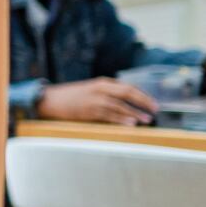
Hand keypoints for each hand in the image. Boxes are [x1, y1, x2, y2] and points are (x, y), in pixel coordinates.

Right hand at [36, 77, 157, 125]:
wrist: (49, 100)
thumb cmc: (71, 97)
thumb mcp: (90, 91)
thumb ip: (107, 94)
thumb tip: (126, 104)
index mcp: (102, 83)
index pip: (128, 87)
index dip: (143, 95)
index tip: (153, 103)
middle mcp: (100, 88)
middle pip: (128, 92)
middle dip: (144, 101)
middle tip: (156, 109)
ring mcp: (94, 99)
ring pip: (121, 105)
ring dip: (136, 113)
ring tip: (148, 119)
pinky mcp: (89, 110)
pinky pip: (109, 114)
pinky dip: (121, 118)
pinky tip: (131, 123)